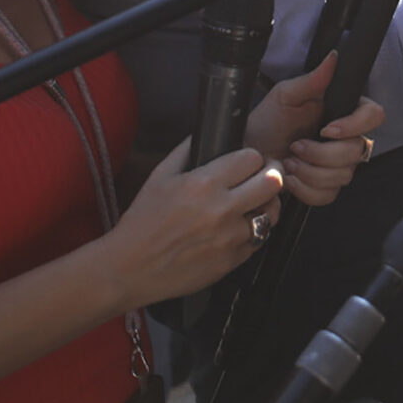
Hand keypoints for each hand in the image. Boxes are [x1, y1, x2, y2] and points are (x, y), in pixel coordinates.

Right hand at [103, 139, 284, 308]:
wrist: (128, 269)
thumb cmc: (142, 223)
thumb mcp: (159, 177)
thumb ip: (187, 150)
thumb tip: (208, 132)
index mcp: (204, 184)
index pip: (253, 158)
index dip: (253, 158)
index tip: (248, 163)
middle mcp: (221, 209)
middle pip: (274, 181)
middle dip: (272, 174)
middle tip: (264, 177)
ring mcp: (230, 237)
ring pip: (272, 212)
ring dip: (266, 205)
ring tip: (254, 204)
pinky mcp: (232, 260)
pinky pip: (259, 240)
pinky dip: (253, 232)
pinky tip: (237, 228)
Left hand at [241, 51, 386, 207]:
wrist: (249, 154)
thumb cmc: (266, 122)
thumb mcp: (286, 96)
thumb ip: (312, 79)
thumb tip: (333, 57)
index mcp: (342, 111)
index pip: (374, 115)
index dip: (355, 126)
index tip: (326, 129)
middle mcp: (346, 138)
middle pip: (357, 151)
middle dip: (321, 153)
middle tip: (296, 146)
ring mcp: (338, 165)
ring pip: (343, 176)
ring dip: (310, 172)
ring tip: (288, 162)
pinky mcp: (326, 187)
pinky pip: (328, 195)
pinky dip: (306, 189)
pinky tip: (290, 179)